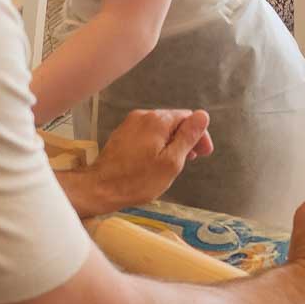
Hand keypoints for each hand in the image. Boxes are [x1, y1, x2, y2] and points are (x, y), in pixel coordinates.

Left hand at [57, 109, 211, 218]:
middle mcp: (142, 116)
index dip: (199, 135)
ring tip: (174, 163)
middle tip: (191, 159)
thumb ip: (188, 137)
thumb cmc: (138, 180)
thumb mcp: (171, 162)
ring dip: (171, 142)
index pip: (188, 117)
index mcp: (157, 120)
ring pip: (160, 128)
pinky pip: (146, 134)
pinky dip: (156, 144)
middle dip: (185, 138)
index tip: (203, 153)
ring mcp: (130, 124)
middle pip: (173, 121)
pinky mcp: (122, 134)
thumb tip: (202, 116)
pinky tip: (156, 161)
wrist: (101, 188)